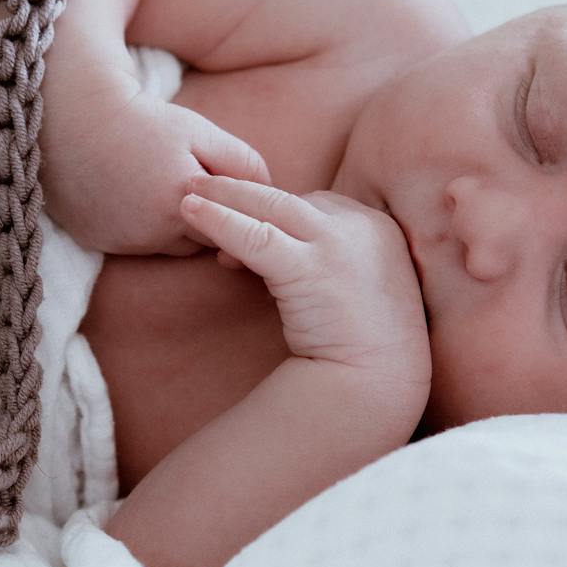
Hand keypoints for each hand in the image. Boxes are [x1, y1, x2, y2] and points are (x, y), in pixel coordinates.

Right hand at [40, 92, 273, 256]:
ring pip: (168, 247)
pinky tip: (132, 198)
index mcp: (185, 200)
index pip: (232, 223)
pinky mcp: (98, 243)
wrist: (71, 118)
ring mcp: (124, 240)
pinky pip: (134, 246)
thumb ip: (241, 162)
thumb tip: (267, 189)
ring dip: (173, 227)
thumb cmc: (142, 119)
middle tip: (189, 183)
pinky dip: (139, 229)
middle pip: (201, 240)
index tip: (228, 193)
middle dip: (205, 218)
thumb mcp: (200, 130)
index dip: (231, 205)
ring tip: (159, 188)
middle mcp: (155, 229)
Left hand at [179, 176, 430, 395]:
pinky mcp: (312, 268)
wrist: (377, 382)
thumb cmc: (362, 345)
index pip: (316, 204)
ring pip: (270, 207)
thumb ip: (327, 262)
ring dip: (224, 195)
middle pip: (291, 199)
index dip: (273, 213)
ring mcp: (338, 244)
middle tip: (201, 184)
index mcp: (378, 229)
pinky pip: (256, 236)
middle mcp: (363, 227)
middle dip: (243, 193)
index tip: (242, 225)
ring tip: (188, 192)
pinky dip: (219, 220)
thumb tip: (275, 251)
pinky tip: (192, 211)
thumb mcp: (355, 288)